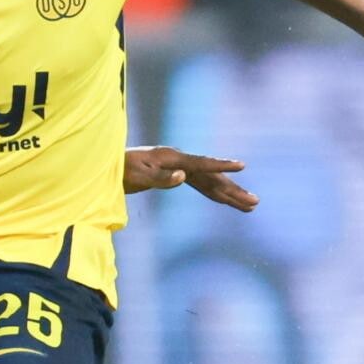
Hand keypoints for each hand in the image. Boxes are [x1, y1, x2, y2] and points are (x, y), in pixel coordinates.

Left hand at [123, 147, 258, 212]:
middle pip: (213, 176)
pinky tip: (227, 201)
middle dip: (234, 190)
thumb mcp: (137, 175)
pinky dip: (215, 195)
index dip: (221, 165)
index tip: (242, 165)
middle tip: (255, 202)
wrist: (108, 167)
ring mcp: (180, 168)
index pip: (202, 163)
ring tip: (251, 206)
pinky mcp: (177, 176)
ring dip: (229, 195)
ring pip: (210, 183)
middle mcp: (180, 161)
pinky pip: (201, 186)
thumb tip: (184, 177)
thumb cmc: (120, 170)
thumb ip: (160, 178)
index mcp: (172, 157)